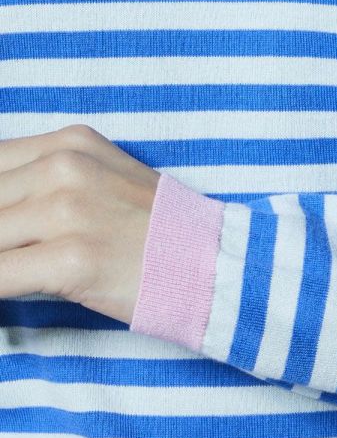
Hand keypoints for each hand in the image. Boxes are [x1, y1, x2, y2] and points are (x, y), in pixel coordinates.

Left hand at [0, 124, 159, 324]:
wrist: (215, 264)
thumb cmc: (158, 231)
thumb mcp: (104, 179)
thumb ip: (47, 182)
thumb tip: (4, 211)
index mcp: (70, 144)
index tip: (10, 232)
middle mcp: (65, 167)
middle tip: (15, 253)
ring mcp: (68, 210)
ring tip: (18, 272)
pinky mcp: (73, 259)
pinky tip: (9, 294)